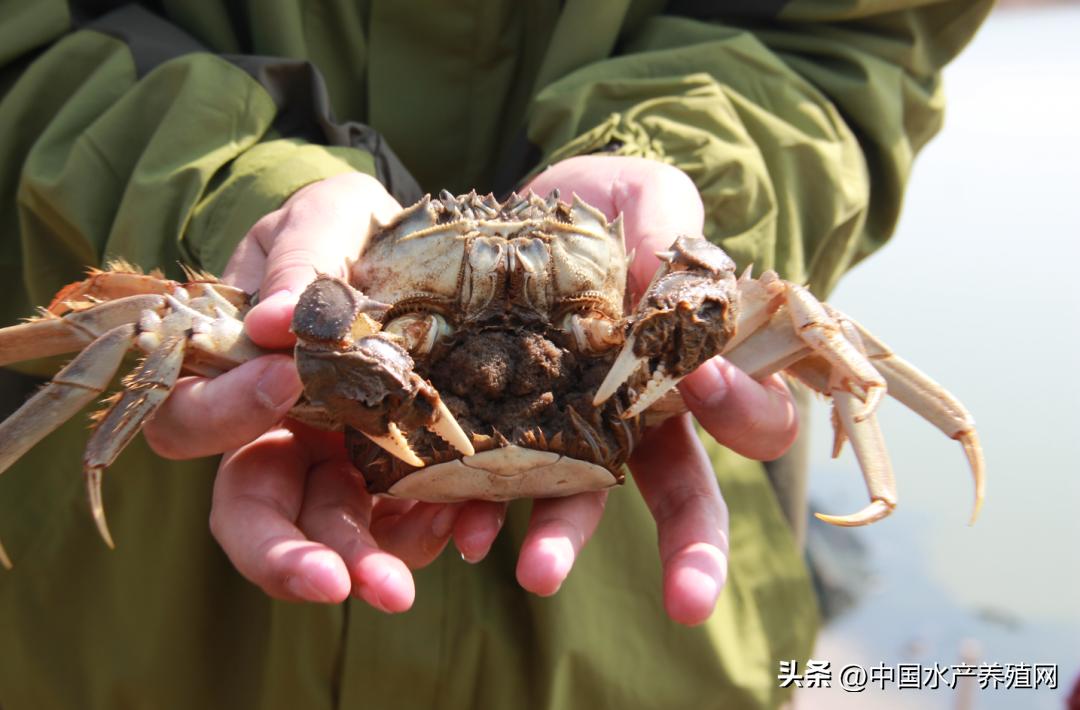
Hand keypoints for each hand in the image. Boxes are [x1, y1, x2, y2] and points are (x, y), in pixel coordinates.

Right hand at [143, 173, 457, 609]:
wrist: (433, 241)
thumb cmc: (357, 225)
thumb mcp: (327, 217)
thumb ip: (298, 259)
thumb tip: (268, 326)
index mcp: (244, 374)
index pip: (194, 421)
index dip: (224, 416)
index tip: (287, 379)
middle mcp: (284, 431)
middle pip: (253, 512)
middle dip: (284, 555)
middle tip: (334, 582)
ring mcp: (345, 459)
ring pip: (333, 535)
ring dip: (363, 564)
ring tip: (399, 589)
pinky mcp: (409, 472)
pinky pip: (411, 521)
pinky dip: (434, 531)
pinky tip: (466, 530)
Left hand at [518, 156, 798, 624]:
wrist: (512, 212)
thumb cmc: (604, 206)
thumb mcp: (646, 195)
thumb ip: (672, 226)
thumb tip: (678, 285)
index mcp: (692, 370)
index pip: (752, 415)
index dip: (743, 410)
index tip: (706, 382)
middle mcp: (638, 419)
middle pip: (680, 495)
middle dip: (689, 550)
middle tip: (689, 603)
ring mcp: (567, 432)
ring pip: (580, 501)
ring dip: (564, 540)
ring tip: (534, 573)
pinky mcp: (497, 428)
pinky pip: (493, 481)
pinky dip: (476, 509)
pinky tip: (457, 527)